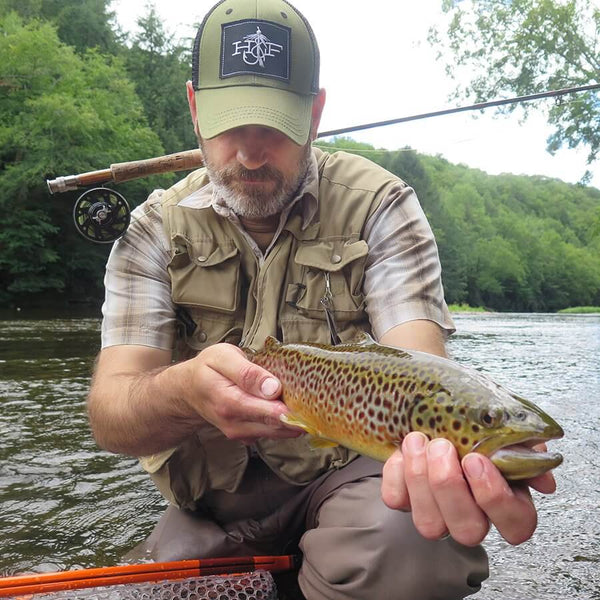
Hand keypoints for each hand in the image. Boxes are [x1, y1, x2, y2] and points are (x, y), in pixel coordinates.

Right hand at [182, 343, 301, 443]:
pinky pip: (272, 433)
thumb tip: (273, 387)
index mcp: (229, 401)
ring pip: (277, 432)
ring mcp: (241, 432)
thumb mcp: (223, 358)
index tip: (309, 406)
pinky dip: (285, 424)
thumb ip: (247, 372)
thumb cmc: (207, 369)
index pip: (266, 412)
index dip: (290, 411)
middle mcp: (234, 423)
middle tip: (318, 404)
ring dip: (295, 421)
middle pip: (276, 426)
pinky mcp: (247, 435)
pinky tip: (292, 409)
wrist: (188, 390)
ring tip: (309, 404)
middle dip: (298, 416)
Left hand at [381, 432, 556, 545]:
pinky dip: (396, 472)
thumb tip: (543, 480)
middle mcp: (471, 514)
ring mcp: (436, 513)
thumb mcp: (502, 420)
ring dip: (420, 478)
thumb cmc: (471, 416)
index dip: (496, 498)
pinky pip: (396, 501)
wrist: (429, 403)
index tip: (476, 459)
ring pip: (430, 525)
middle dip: (450, 486)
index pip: (516, 524)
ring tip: (419, 441)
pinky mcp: (404, 502)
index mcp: (505, 498)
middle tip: (443, 446)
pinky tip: (403, 449)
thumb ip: (526, 444)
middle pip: (469, 531)